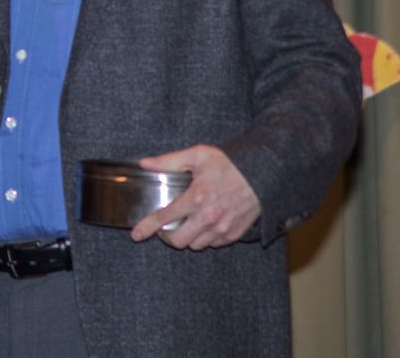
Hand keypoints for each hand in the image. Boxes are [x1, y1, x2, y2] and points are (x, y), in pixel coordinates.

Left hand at [130, 145, 260, 249]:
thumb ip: (169, 161)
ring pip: (196, 245)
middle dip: (167, 236)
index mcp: (197, 198)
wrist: (263, 172)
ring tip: (186, 222)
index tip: (136, 234)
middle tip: (166, 226)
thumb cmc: (229, 163)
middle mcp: (209, 217)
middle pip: (178, 241)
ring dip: (187, 237)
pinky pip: (213, 244)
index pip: (164, 218)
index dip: (147, 227)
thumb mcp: (197, 155)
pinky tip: (204, 223)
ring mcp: (223, 228)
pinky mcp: (234, 234)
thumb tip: (145, 163)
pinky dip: (205, 237)